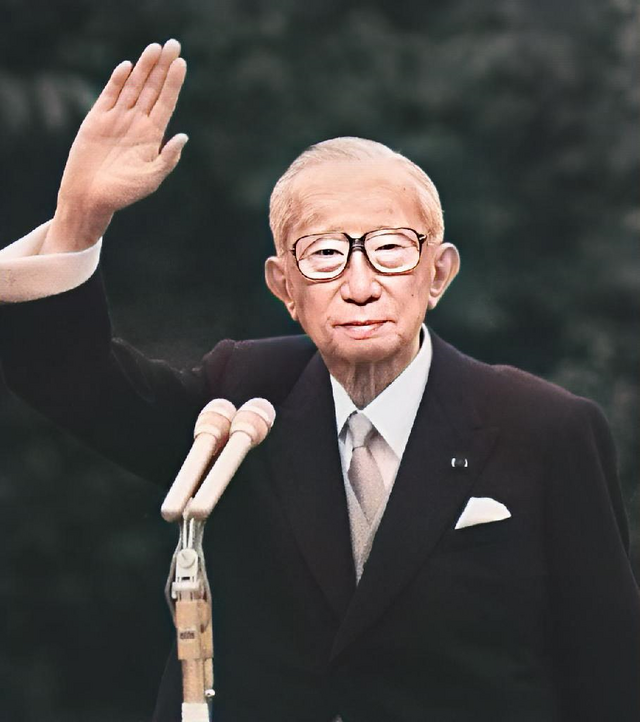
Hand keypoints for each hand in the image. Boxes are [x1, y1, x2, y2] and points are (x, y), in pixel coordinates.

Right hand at [44, 40, 187, 252]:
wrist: (91, 197)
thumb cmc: (124, 193)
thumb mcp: (151, 178)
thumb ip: (167, 158)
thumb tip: (184, 137)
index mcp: (152, 136)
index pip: (166, 102)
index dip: (173, 83)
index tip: (182, 63)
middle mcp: (136, 123)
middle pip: (152, 89)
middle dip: (162, 67)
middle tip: (173, 44)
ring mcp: (116, 119)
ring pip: (132, 87)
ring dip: (143, 68)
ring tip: (155, 47)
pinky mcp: (96, 119)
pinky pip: (109, 95)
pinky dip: (117, 81)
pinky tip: (128, 67)